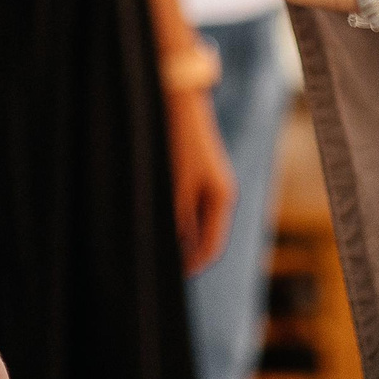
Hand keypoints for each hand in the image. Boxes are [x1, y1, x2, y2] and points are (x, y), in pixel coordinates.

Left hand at [163, 84, 236, 275]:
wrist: (180, 101)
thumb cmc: (180, 141)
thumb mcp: (177, 181)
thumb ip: (178, 213)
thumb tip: (176, 243)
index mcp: (221, 198)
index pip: (211, 244)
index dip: (194, 263)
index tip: (176, 278)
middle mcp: (219, 194)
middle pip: (205, 235)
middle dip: (187, 252)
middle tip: (163, 267)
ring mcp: (209, 184)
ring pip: (195, 221)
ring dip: (180, 236)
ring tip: (156, 247)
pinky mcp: (196, 174)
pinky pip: (188, 206)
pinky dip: (177, 218)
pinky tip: (158, 222)